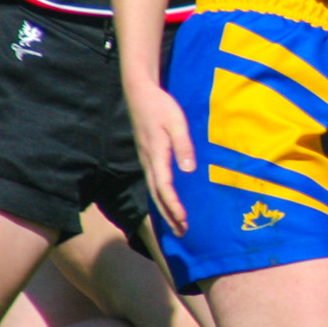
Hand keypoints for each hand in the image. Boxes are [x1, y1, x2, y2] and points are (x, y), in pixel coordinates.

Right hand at [128, 82, 195, 234]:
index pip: (164, 187)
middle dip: (169, 215)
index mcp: (155, 155)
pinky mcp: (148, 157)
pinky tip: (168, 203)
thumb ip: (183, 145)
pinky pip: (154, 183)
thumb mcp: (176, 122)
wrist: (139, 93)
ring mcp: (146, 160)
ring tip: (178, 225)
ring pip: (154, 191)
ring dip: (165, 209)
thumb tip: (188, 169)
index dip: (173, 206)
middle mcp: (148, 162)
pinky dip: (161, 198)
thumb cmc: (160, 106)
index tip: (183, 219)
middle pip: (157, 195)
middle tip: (183, 232)